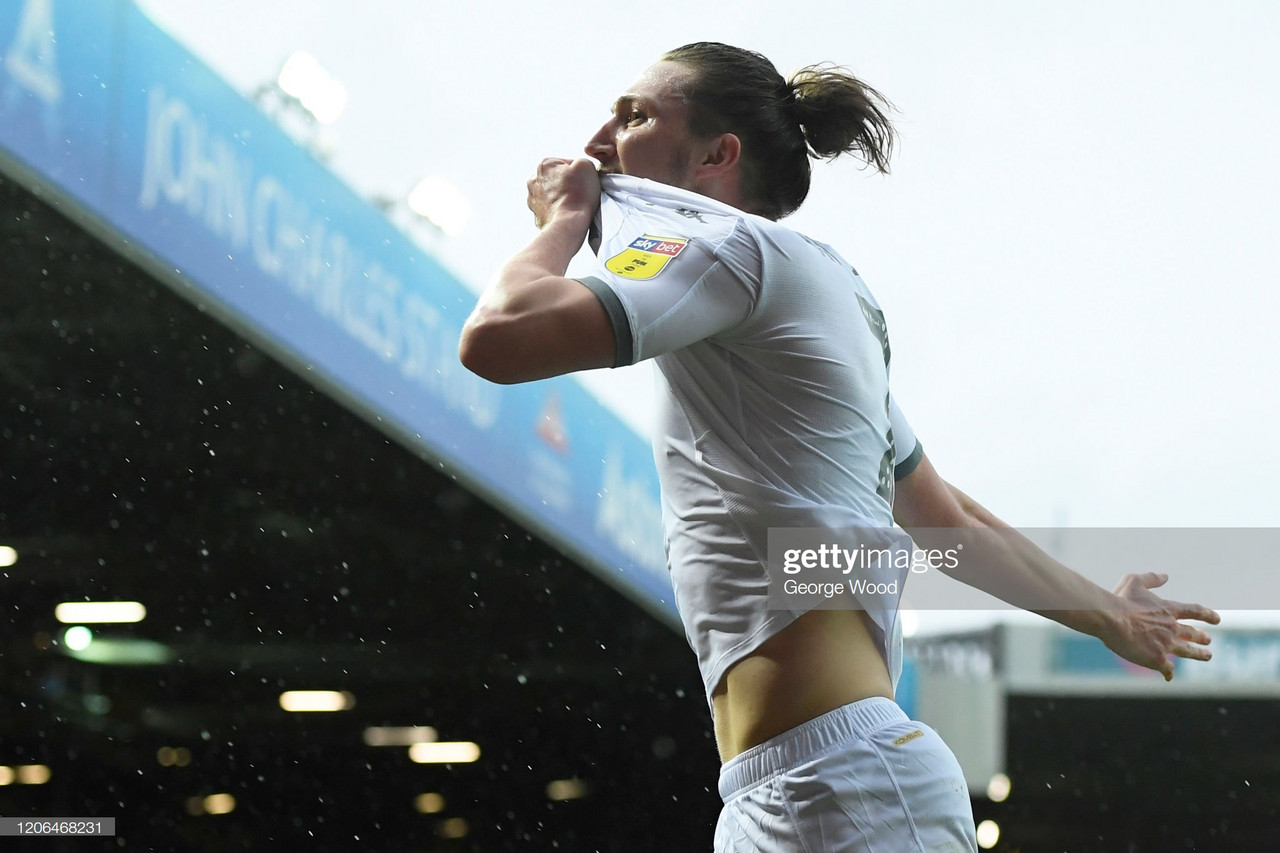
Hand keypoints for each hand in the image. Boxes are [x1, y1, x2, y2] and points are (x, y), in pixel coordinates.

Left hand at [527, 158, 600, 229]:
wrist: (568, 223)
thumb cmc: (577, 197)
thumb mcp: (586, 166)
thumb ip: (581, 160)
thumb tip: (578, 166)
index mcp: (544, 164)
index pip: (567, 163)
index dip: (579, 172)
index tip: (583, 181)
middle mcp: (534, 179)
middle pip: (558, 178)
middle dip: (569, 184)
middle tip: (580, 192)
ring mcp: (534, 198)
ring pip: (554, 194)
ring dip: (563, 197)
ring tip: (574, 204)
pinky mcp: (537, 214)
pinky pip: (551, 208)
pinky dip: (559, 210)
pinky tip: (567, 212)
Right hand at [1100, 572, 1220, 680]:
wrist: (1111, 619)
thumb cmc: (1120, 599)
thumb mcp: (1134, 581)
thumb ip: (1151, 578)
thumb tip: (1165, 576)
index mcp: (1168, 609)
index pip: (1194, 611)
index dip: (1207, 615)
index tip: (1217, 619)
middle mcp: (1171, 627)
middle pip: (1193, 633)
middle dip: (1202, 637)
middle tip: (1208, 640)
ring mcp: (1166, 644)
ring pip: (1187, 652)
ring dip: (1198, 654)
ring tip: (1207, 656)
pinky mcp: (1157, 659)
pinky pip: (1168, 669)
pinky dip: (1169, 673)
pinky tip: (1168, 676)